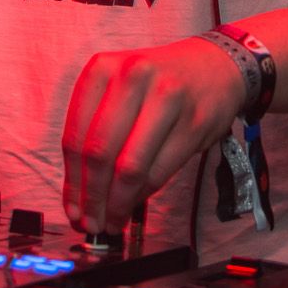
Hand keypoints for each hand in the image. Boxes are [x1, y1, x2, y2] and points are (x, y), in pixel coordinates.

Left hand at [61, 36, 249, 232]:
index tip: (73, 208)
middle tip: (91, 222)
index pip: (77, 136)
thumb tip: (79, 194)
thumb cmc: (158, 82)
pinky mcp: (194, 121)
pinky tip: (135, 203)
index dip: (72, 182)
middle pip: (101, 153)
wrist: (214, 65)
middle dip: (93, 198)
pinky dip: (144, 195)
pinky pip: (160, 170)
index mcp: (103, 68)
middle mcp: (133, 77)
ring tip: (112, 220)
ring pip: (131, 167)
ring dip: (118, 203)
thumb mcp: (118, 89)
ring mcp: (167, 98)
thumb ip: (95, 132)